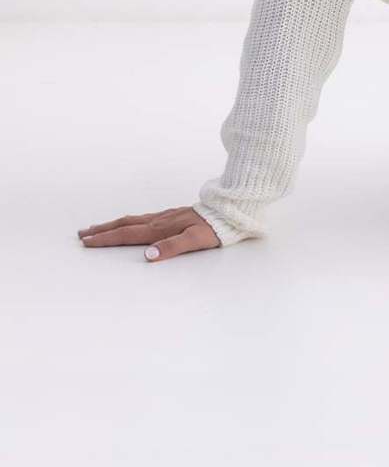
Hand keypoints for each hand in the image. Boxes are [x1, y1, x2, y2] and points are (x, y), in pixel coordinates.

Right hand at [77, 206, 220, 259]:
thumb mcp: (195, 240)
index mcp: (161, 228)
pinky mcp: (171, 215)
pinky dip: (127, 222)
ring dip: (112, 225)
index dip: (106, 239)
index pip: (127, 234)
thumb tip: (148, 255)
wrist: (229, 211)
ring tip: (97, 227)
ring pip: (132, 220)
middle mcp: (159, 221)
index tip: (87, 242)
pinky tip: (127, 224)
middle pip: (124, 225)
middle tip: (82, 234)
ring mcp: (164, 216)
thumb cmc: (214, 228)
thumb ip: (172, 247)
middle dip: (102, 230)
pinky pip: (142, 218)